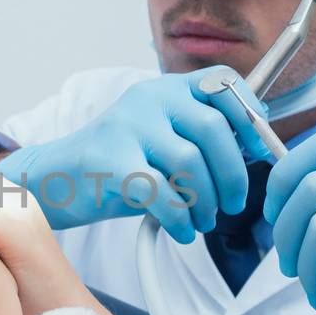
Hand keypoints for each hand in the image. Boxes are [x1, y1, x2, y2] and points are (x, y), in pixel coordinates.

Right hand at [0, 67, 270, 242]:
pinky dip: (180, 217)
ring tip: (203, 221)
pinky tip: (182, 230)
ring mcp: (127, 127)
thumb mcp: (160, 142)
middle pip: (213, 128)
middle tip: (234, 204)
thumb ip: (201, 141)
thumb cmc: (117, 166)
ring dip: (206, 201)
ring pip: (189, 162)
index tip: (261, 151)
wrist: (54, 180)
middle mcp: (148, 99)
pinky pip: (160, 191)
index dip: (250, 115)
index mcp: (165, 89)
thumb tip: (256, 150)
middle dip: (233, 174)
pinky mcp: (110, 160)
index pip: (222, 83)